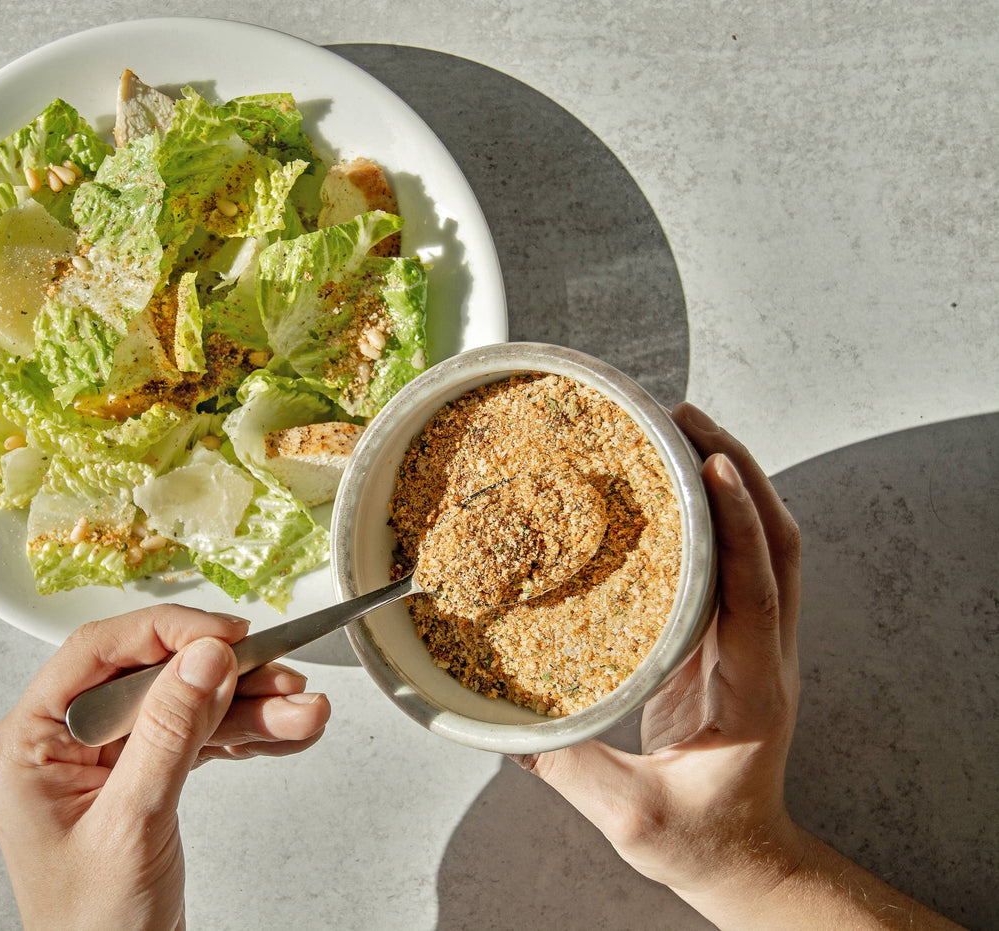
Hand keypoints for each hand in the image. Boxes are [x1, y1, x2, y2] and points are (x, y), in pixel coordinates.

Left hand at [0, 604, 330, 930]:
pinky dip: (242, 735)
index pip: (97, 653)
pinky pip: (195, 738)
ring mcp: (101, 761)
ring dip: (248, 708)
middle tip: (279, 677)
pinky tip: (283, 730)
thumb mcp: (132, 823)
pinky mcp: (138, 778)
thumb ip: (169, 733)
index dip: (167, 633)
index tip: (226, 635)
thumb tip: (202, 659)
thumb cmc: (92, 929)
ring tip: (301, 712)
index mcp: (28, 743)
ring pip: (183, 707)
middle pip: (151, 677)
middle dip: (226, 679)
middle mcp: (61, 743)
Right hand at [516, 402, 803, 896]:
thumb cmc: (700, 841)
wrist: (743, 858)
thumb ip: (568, 770)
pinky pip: (737, 561)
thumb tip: (500, 725)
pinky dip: (716, 513)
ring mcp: (755, 644)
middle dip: (739, 469)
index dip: (738, 525)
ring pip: (766, 542)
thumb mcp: (632, 817)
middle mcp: (765, 655)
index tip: (712, 465)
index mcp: (751, 691)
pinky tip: (671, 489)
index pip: (756, 591)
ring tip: (680, 430)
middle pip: (776, 541)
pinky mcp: (732, 641)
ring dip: (734, 480)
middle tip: (683, 417)